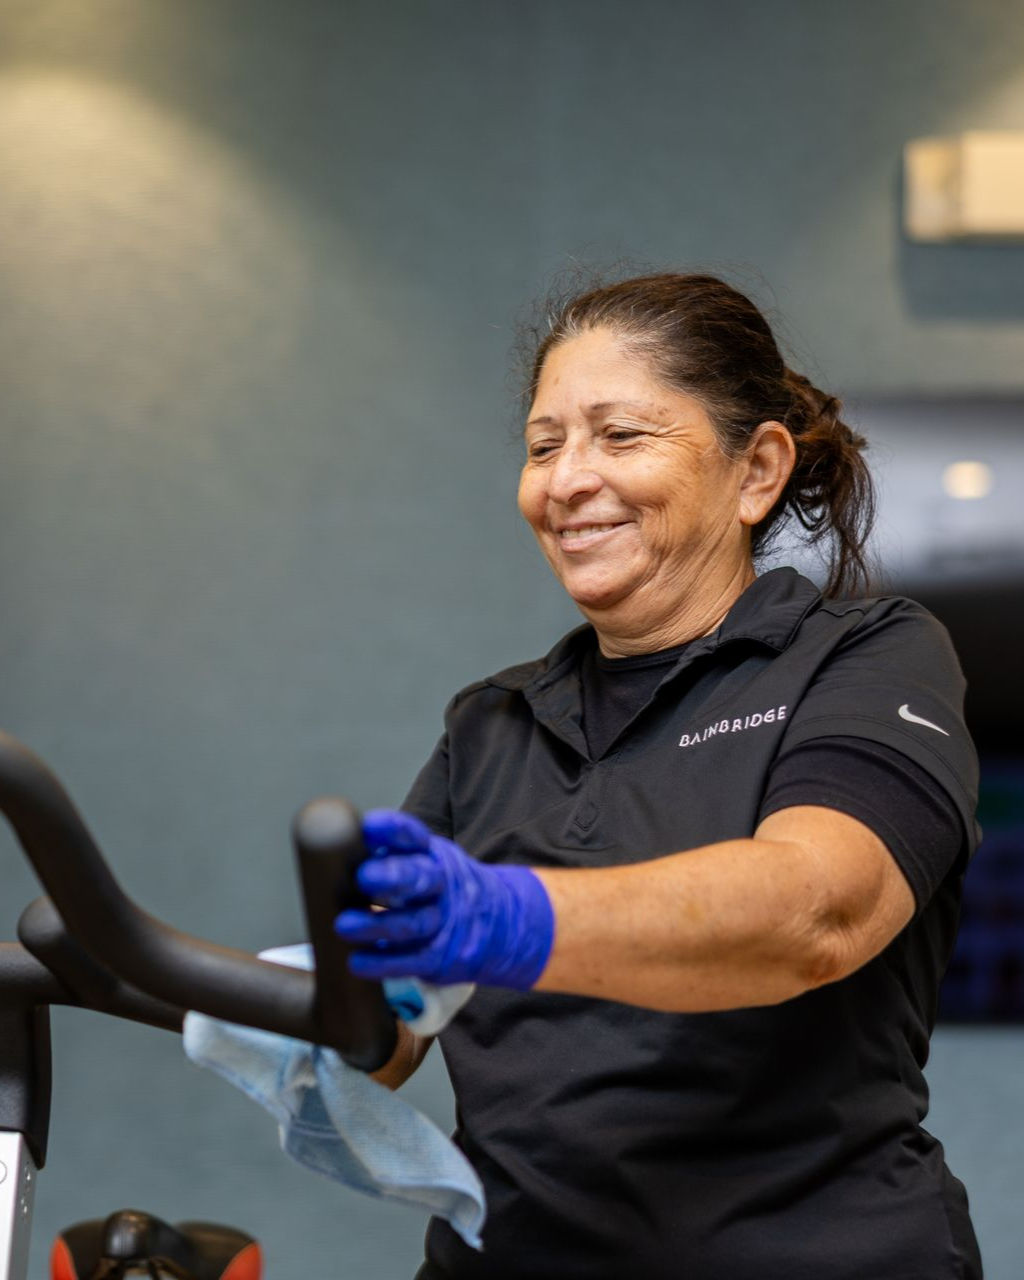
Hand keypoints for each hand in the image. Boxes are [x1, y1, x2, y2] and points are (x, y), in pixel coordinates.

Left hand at [335, 810, 553, 988]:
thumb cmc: (440, 889)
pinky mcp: (440, 958)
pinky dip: (382, 963)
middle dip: (392, 876)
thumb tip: (329, 852)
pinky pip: (411, 961)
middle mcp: (441, 884)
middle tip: (361, 876)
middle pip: (421, 878)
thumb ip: (387, 856)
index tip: (367, 828)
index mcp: (431, 854)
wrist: (500, 924)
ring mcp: (443, 922)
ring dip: (376, 924)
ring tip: (343, 925)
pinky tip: (357, 962)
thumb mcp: (425, 859)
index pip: (412, 836)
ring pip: (412, 923)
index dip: (391, 830)